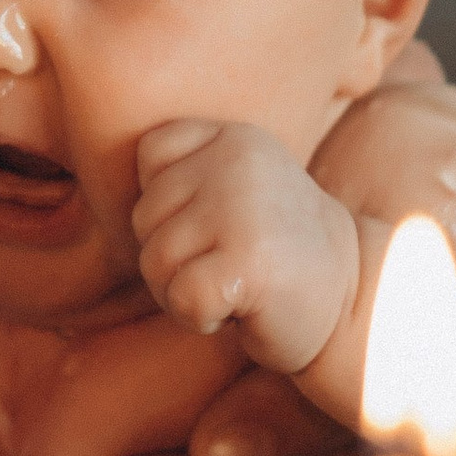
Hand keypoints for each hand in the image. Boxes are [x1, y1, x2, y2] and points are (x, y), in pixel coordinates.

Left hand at [132, 119, 361, 371]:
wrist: (358, 302)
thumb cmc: (279, 255)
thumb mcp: (236, 189)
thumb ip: (186, 176)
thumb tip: (97, 177)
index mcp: (232, 136)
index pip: (149, 155)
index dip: (169, 206)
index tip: (218, 226)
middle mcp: (236, 160)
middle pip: (144, 217)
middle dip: (173, 258)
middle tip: (229, 265)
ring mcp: (241, 208)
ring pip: (155, 261)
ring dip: (184, 292)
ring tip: (236, 286)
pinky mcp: (247, 262)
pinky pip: (181, 299)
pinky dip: (201, 319)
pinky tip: (242, 309)